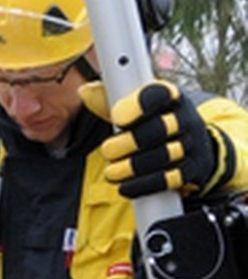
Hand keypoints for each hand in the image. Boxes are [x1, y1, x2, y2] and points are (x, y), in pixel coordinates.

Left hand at [100, 81, 231, 198]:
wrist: (192, 148)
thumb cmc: (153, 122)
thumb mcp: (134, 108)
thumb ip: (109, 100)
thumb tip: (84, 92)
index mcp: (170, 96)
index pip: (158, 94)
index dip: (138, 105)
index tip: (117, 117)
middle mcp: (186, 117)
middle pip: (159, 129)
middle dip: (128, 142)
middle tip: (107, 150)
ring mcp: (193, 144)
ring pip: (164, 156)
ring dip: (132, 167)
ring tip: (111, 172)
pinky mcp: (193, 169)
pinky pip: (170, 179)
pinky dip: (144, 185)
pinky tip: (125, 186)